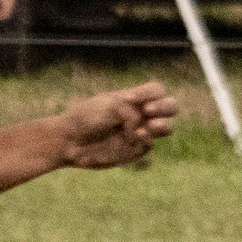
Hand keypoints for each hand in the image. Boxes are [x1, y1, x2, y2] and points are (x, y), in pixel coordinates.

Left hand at [55, 81, 179, 167]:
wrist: (71, 140)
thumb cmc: (86, 117)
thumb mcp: (110, 105)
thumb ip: (132, 113)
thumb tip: (143, 131)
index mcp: (133, 98)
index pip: (157, 90)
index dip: (152, 93)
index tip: (132, 99)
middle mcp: (139, 114)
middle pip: (170, 107)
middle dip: (166, 107)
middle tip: (149, 111)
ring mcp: (139, 132)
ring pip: (165, 127)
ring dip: (162, 125)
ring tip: (149, 126)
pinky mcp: (134, 150)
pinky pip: (150, 145)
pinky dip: (146, 140)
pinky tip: (136, 138)